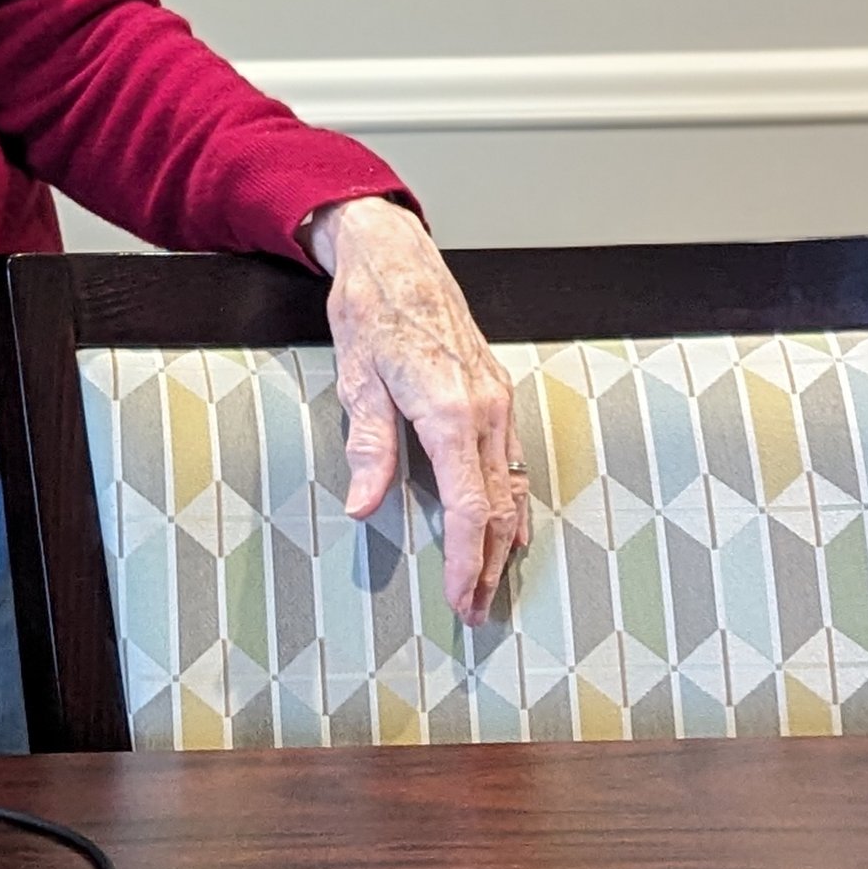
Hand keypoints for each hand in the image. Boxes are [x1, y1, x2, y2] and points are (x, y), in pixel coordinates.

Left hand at [302, 195, 527, 629]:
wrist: (397, 257)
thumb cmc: (372, 312)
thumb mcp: (356, 379)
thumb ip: (369, 446)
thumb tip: (364, 505)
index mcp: (450, 410)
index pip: (468, 506)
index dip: (465, 559)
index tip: (459, 598)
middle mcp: (485, 408)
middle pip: (497, 507)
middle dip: (487, 564)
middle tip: (476, 611)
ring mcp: (496, 399)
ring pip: (510, 486)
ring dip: (502, 540)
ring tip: (489, 582)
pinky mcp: (495, 392)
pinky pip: (511, 460)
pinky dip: (510, 501)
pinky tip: (507, 526)